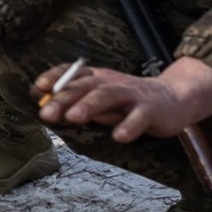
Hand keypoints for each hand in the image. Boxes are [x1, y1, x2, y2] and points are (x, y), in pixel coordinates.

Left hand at [34, 56, 211, 141]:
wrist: (174, 98)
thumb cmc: (129, 100)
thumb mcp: (100, 98)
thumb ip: (76, 102)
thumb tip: (43, 106)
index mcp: (97, 78)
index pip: (72, 73)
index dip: (55, 78)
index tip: (37, 87)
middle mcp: (112, 82)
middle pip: (85, 87)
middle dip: (64, 99)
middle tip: (46, 113)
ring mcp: (132, 94)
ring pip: (108, 96)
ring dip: (89, 106)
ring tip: (73, 118)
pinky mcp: (151, 109)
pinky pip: (139, 117)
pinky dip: (129, 126)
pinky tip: (118, 137)